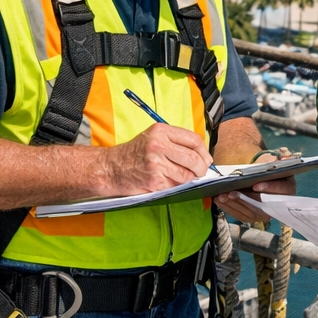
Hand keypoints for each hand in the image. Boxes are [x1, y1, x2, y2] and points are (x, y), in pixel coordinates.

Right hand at [98, 123, 212, 196]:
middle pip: (193, 158)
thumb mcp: (153, 137)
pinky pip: (176, 185)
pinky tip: (168, 181)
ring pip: (187, 174)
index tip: (206, 159)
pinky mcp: (154, 180)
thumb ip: (175, 142)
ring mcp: (156, 163)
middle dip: (202, 167)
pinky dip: (177, 186)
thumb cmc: (134, 154)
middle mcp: (158, 145)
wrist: (110, 168)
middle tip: (201, 171)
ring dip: (189, 179)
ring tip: (182, 177)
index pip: (193, 140)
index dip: (204, 151)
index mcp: (161, 131)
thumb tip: (202, 155)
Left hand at [218, 148, 296, 223]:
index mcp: (287, 187)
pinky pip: (242, 216)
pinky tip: (219, 201)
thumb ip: (276, 161)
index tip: (255, 186)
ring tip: (222, 196)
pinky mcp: (254, 216)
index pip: (281, 189)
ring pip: (250, 212)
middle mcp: (278, 204)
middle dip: (245, 199)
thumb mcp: (270, 162)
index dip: (269, 188)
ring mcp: (266, 213)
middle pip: (262, 205)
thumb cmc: (265, 168)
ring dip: (235, 205)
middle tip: (231, 193)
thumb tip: (285, 158)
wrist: (258, 176)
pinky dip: (229, 209)